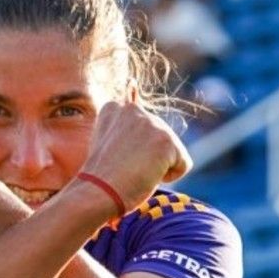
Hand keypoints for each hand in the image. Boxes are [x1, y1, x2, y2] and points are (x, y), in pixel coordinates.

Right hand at [81, 92, 192, 212]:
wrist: (95, 194)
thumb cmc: (99, 178)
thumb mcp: (107, 143)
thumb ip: (122, 124)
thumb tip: (132, 84)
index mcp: (113, 108)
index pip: (142, 130)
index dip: (132, 153)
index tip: (114, 160)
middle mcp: (133, 109)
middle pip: (159, 140)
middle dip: (146, 159)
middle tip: (123, 169)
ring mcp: (151, 123)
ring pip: (171, 153)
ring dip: (156, 168)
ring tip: (132, 172)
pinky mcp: (165, 140)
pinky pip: (183, 165)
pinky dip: (168, 177)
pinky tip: (145, 176)